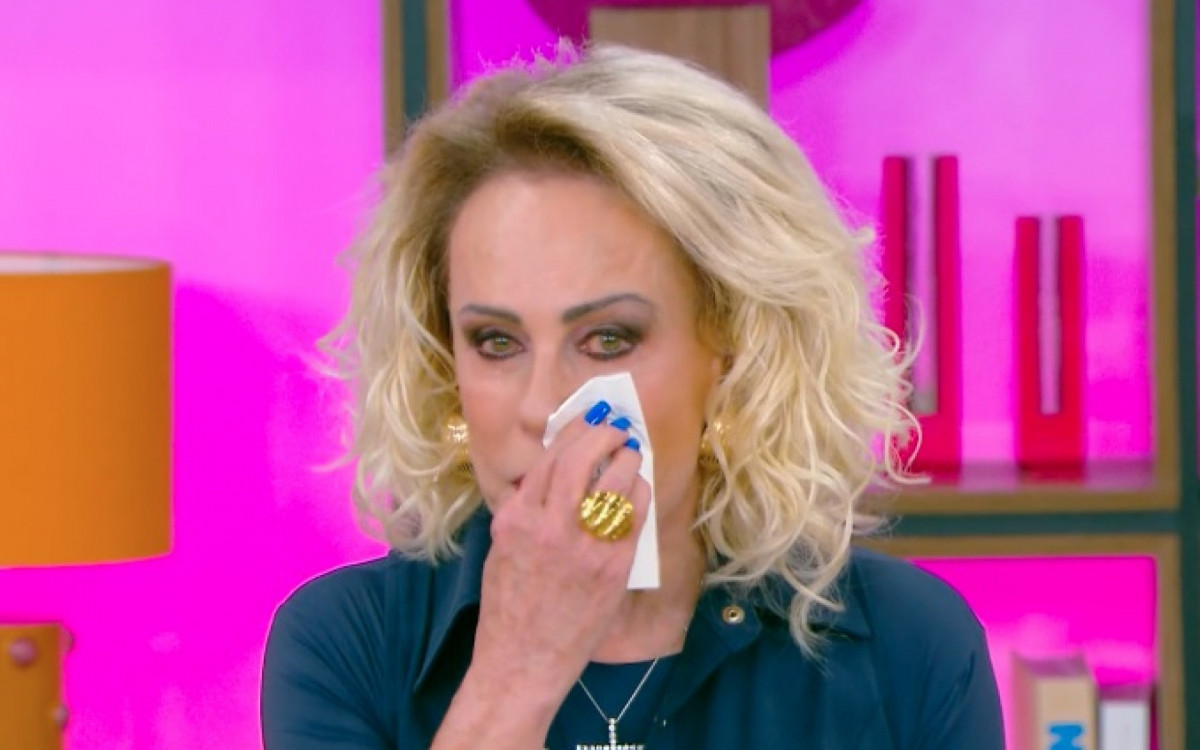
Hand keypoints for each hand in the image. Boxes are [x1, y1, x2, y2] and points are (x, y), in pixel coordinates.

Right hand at [471, 402, 649, 703]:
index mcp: (517, 519)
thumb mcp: (502, 549)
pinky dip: (639, 494)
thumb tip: (554, 474)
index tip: (588, 421)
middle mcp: (549, 527)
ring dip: (627, 460)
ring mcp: (584, 547)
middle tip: (616, 429)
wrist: (523, 661)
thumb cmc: (508, 607)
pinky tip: (638, 488)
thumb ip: (525, 510)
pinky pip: (634, 516)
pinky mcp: (613, 568)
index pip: (550, 458)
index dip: (574, 431)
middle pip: (581, 459)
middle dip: (603, 435)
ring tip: (631, 454)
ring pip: (614, 482)